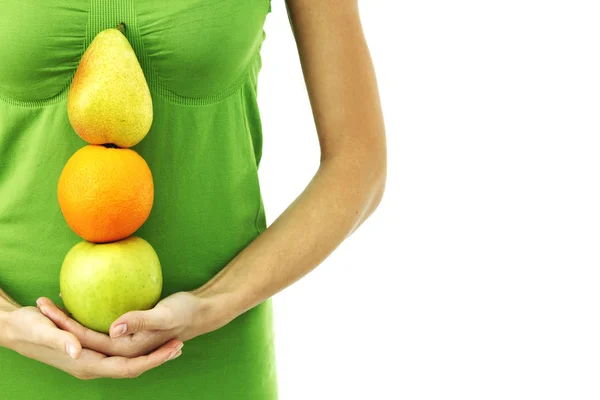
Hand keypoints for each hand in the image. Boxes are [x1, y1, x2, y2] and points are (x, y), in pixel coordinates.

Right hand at [1, 305, 182, 379]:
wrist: (12, 329)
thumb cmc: (25, 327)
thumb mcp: (41, 330)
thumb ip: (60, 339)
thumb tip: (78, 350)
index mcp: (84, 364)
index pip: (126, 368)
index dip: (151, 360)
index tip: (173, 348)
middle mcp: (90, 366)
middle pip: (132, 368)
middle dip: (157, 359)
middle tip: (181, 345)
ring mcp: (91, 361)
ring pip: (127, 362)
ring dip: (149, 355)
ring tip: (172, 343)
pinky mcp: (90, 352)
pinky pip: (118, 355)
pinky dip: (136, 350)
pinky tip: (147, 337)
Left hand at [38, 291, 230, 357]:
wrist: (201, 312)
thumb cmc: (185, 312)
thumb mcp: (165, 315)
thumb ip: (140, 321)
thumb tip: (113, 328)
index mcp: (128, 349)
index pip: (88, 340)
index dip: (66, 327)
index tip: (49, 310)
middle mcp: (122, 349)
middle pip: (83, 339)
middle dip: (60, 325)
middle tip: (41, 304)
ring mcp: (125, 341)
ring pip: (90, 334)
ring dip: (71, 322)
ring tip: (52, 304)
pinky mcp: (128, 332)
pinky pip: (101, 325)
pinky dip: (88, 315)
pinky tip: (83, 298)